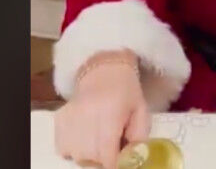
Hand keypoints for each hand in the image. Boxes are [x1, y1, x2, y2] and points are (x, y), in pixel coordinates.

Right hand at [54, 51, 148, 168]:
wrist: (103, 71)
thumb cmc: (126, 93)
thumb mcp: (141, 111)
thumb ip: (139, 136)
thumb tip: (131, 158)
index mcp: (110, 113)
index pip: (106, 151)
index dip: (114, 162)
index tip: (119, 162)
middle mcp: (86, 117)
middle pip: (91, 156)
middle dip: (104, 159)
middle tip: (112, 148)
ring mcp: (69, 120)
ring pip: (77, 155)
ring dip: (89, 155)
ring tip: (99, 142)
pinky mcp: (58, 121)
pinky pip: (63, 149)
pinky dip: (74, 150)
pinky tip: (85, 138)